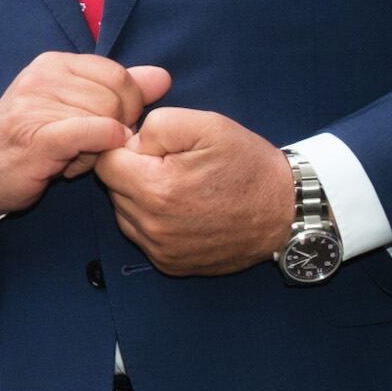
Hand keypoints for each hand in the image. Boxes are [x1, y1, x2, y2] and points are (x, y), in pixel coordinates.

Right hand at [0, 55, 173, 217]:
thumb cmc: (30, 141)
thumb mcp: (73, 108)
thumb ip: (118, 90)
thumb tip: (162, 77)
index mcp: (55, 64)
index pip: (118, 74)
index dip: (127, 106)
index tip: (109, 128)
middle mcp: (44, 76)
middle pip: (116, 97)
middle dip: (114, 127)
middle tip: (87, 147)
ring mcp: (37, 104)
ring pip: (107, 118)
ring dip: (99, 148)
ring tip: (73, 156)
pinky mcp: (38, 136)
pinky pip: (94, 132)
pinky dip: (101, 146)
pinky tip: (81, 160)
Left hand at [94, 107, 294, 276]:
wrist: (285, 212)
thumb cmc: (248, 165)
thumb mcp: (207, 125)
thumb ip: (156, 125)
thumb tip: (128, 143)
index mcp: (155, 190)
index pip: (105, 162)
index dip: (126, 147)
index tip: (155, 147)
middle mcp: (153, 227)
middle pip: (113, 189)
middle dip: (134, 171)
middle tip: (173, 165)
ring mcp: (161, 251)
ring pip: (125, 213)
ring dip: (141, 197)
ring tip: (181, 187)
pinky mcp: (170, 265)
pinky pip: (142, 236)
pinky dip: (154, 221)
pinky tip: (184, 209)